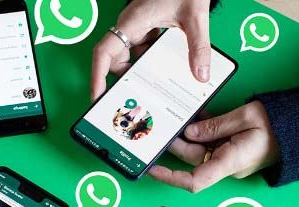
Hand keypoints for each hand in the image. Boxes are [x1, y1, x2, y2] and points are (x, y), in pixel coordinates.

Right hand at [92, 0, 211, 99]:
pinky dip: (151, 61)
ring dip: (141, 70)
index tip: (97, 96)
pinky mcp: (147, 26)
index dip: (97, 76)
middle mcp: (130, 26)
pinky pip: (143, 49)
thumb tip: (201, 74)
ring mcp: (137, 26)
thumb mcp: (195, 16)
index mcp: (132, 22)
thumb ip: (199, 46)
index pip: (104, 53)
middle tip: (132, 99)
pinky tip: (165, 69)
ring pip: (130, 56)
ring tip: (153, 87)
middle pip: (116, 60)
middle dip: (124, 79)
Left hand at [149, 101, 279, 192]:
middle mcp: (227, 165)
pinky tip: (197, 116)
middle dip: (178, 141)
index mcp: (230, 162)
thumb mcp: (247, 117)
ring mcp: (229, 158)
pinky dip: (203, 131)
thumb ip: (215, 126)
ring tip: (183, 115)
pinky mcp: (231, 150)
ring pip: (200, 149)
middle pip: (192, 158)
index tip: (153, 169)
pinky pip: (210, 143)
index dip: (170, 177)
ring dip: (190, 133)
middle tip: (167, 123)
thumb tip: (190, 132)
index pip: (194, 180)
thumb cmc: (280, 124)